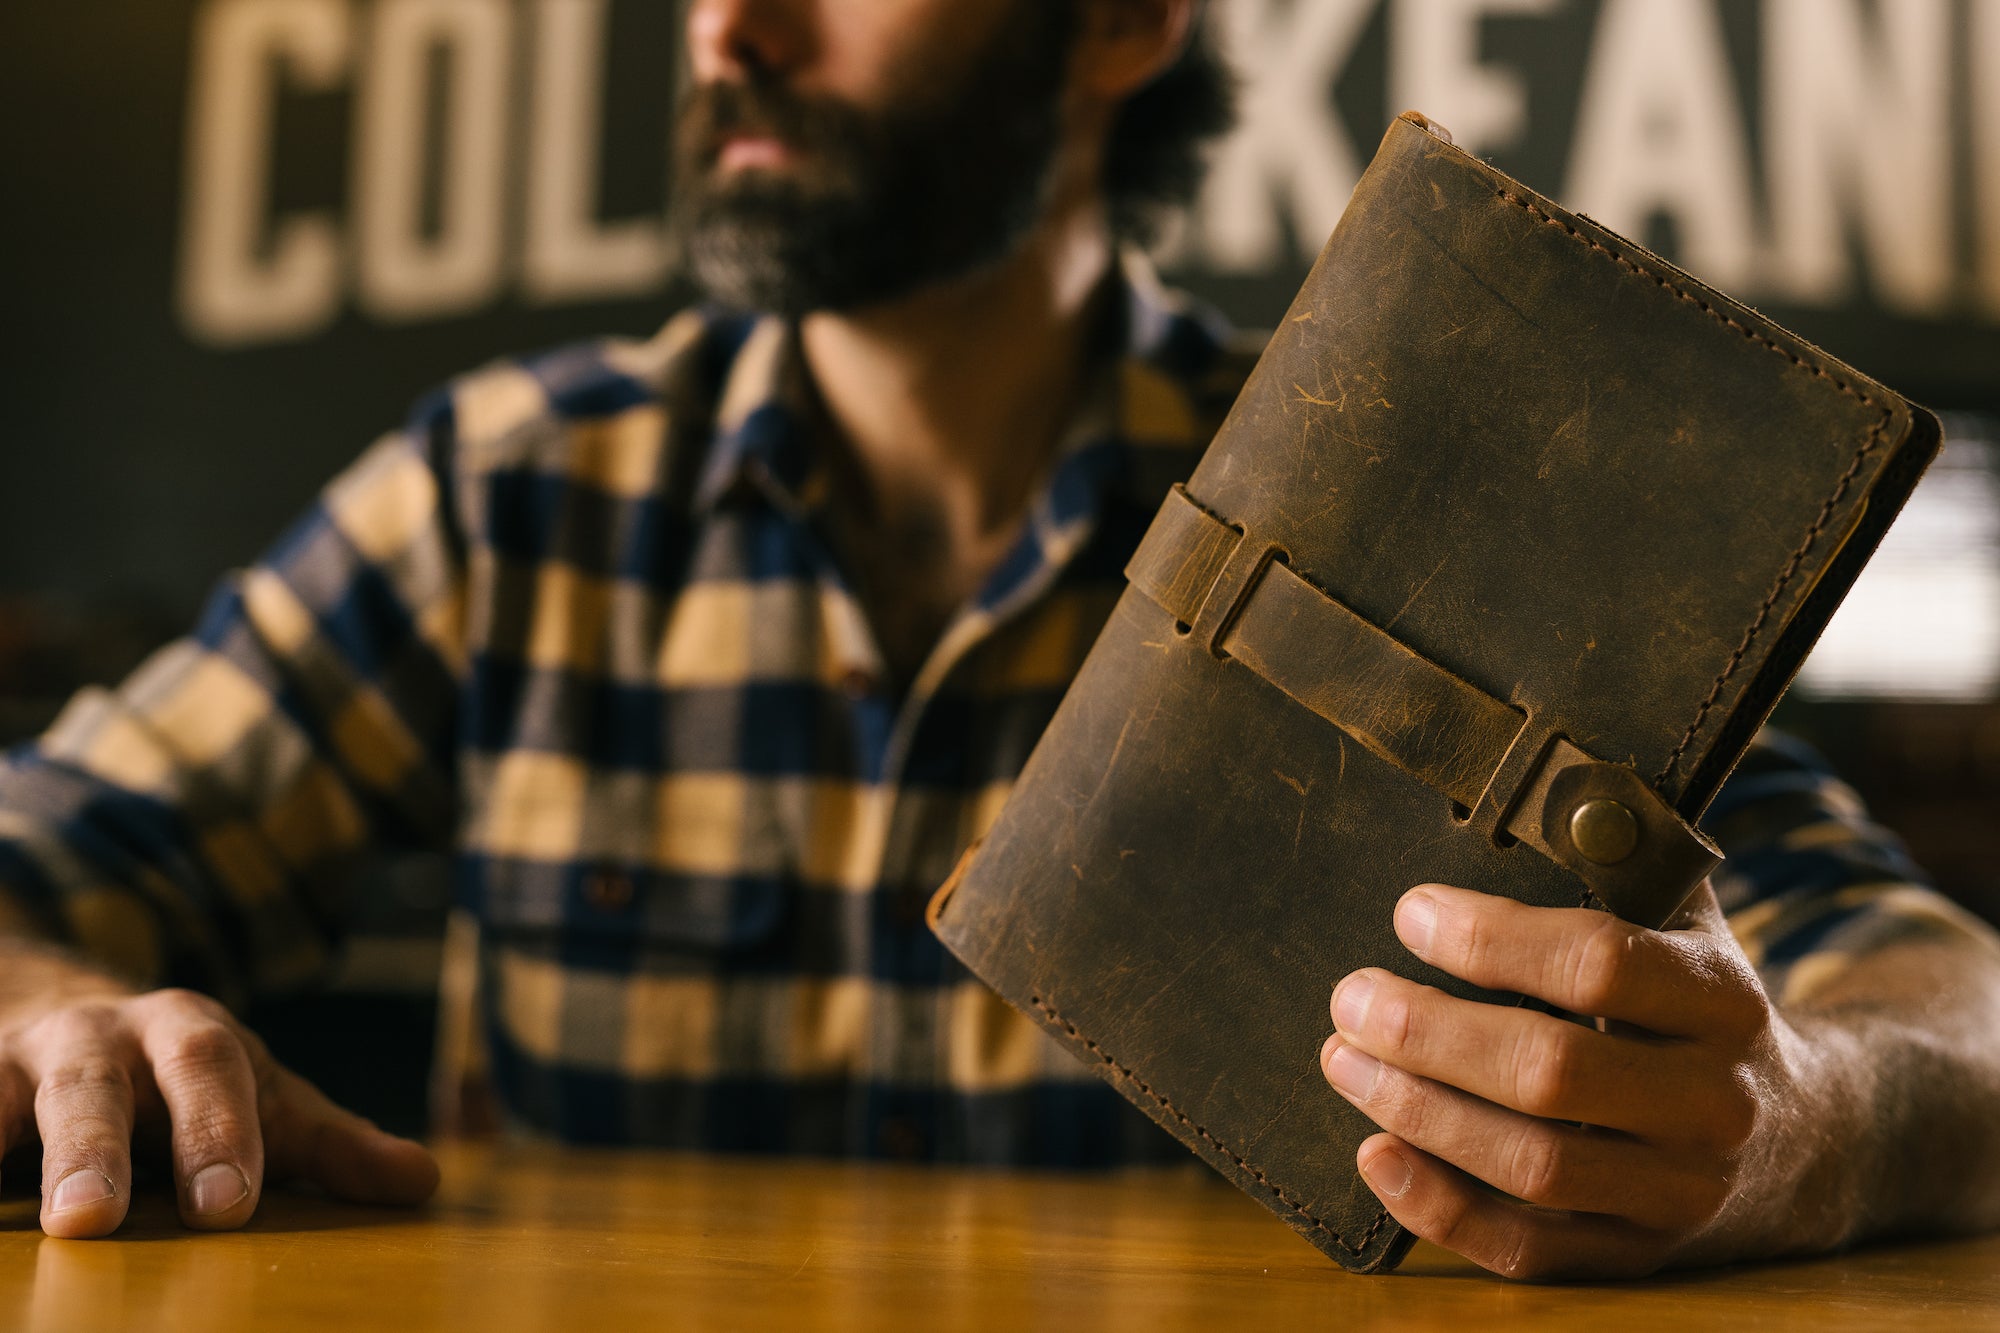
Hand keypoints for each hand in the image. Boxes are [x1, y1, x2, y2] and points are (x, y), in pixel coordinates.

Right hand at [1, 985, 439, 1236]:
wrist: (78, 1024)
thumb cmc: (192, 1086)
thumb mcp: (266, 1106)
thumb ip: (333, 1146)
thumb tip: (423, 1183)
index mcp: (191, 1035)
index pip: (214, 1074)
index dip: (221, 1134)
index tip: (228, 1206)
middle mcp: (101, 1038)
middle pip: (96, 1085)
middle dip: (94, 1149)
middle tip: (92, 1221)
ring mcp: (19, 1061)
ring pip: (4, 1098)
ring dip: (9, 1147)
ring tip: (26, 1224)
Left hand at [1320, 882, 1845, 1278]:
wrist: (1812, 1135)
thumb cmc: (1698, 1002)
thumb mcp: (1682, 922)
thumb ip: (1612, 866)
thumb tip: (1518, 790)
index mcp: (1720, 999)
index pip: (1599, 963)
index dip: (1492, 939)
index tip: (1408, 913)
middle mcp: (1713, 1103)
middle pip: (1552, 1074)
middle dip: (1431, 1033)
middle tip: (1350, 998)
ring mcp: (1680, 1192)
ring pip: (1533, 1166)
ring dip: (1418, 1113)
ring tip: (1343, 1061)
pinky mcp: (1641, 1256)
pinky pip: (1530, 1250)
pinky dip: (1441, 1209)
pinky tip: (1375, 1157)